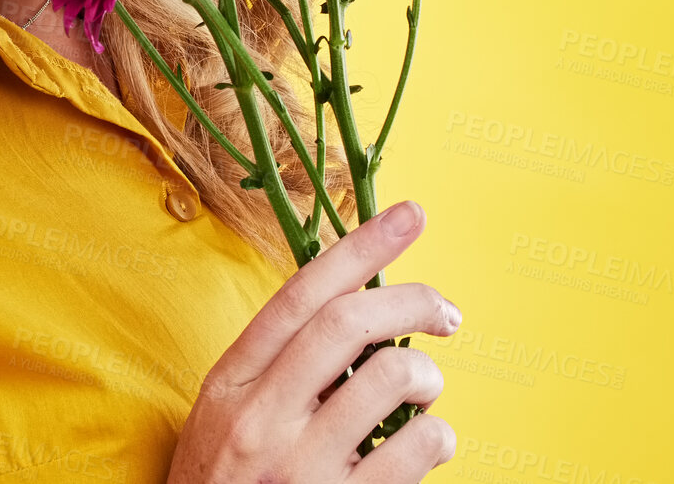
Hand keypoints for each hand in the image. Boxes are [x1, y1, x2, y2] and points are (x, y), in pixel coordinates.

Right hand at [167, 199, 458, 482]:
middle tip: (446, 310)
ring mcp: (300, 468)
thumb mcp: (228, 416)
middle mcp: (262, 417)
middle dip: (411, 299)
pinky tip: (429, 444)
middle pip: (350, 323)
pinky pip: (414, 453)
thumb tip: (355, 311)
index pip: (301, 292)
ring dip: (425, 377)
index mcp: (232, 381)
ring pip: (390, 380)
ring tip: (425, 392)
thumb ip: (277, 366)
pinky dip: (438, 438)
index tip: (409, 215)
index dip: (361, 246)